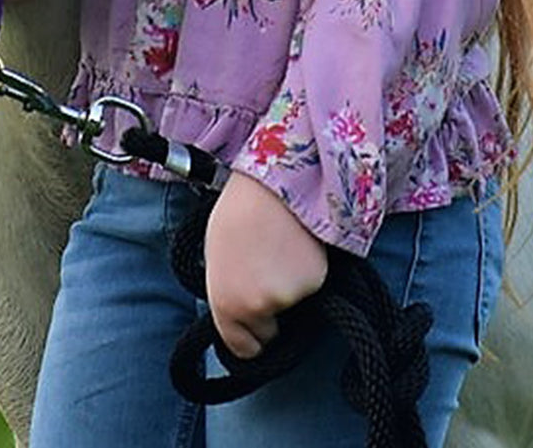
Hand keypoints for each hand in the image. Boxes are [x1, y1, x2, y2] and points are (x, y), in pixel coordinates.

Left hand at [204, 171, 327, 358]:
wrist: (272, 183)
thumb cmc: (238, 214)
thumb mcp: (217, 261)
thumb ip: (227, 295)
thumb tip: (238, 314)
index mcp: (225, 304)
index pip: (242, 349)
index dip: (249, 337)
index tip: (254, 325)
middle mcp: (257, 307)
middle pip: (269, 332)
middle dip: (269, 313)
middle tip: (265, 275)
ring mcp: (288, 296)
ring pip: (291, 307)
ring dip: (288, 289)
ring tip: (278, 252)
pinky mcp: (315, 281)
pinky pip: (309, 289)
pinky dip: (305, 275)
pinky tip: (295, 247)